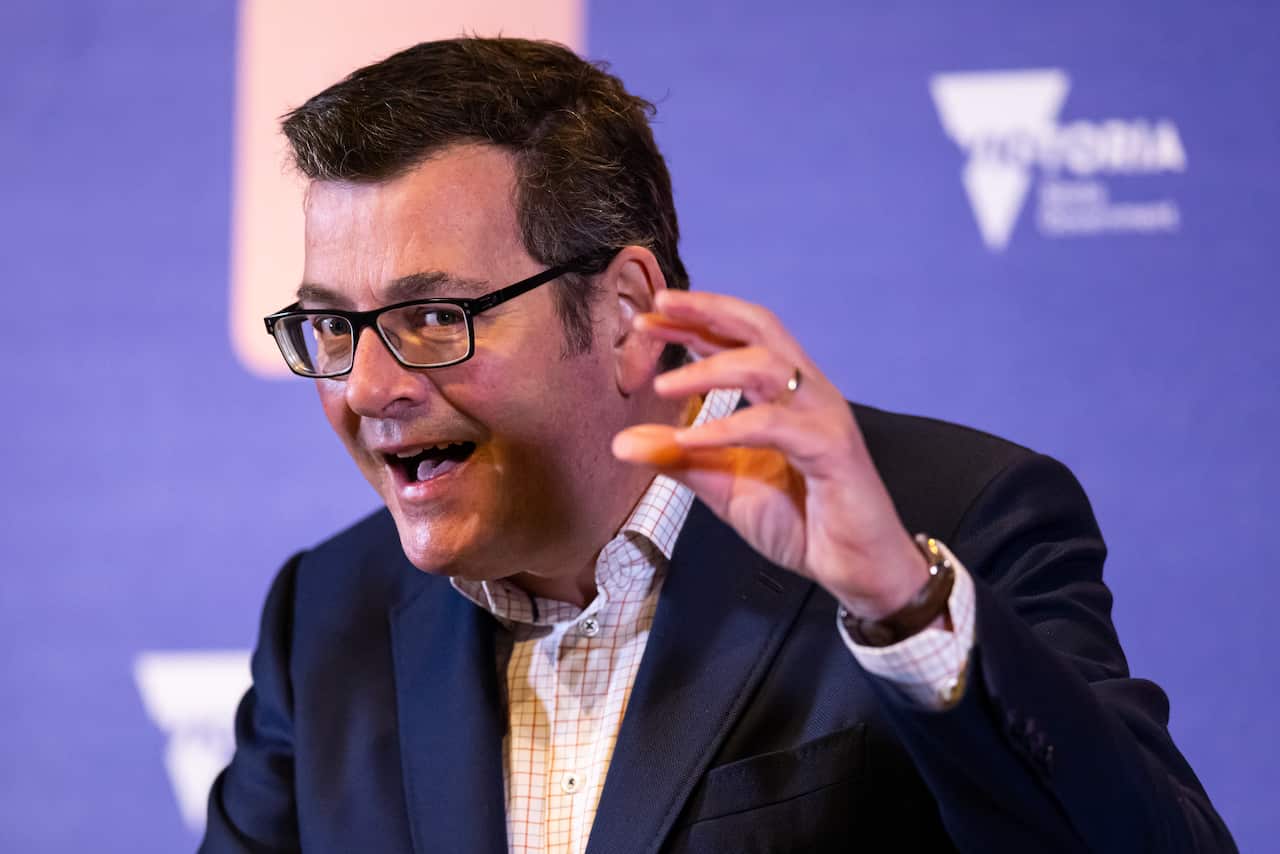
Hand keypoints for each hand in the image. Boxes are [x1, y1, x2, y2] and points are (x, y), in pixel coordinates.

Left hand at [612, 289, 928, 619]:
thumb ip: (680, 460)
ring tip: (662, 386)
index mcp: (784, 393)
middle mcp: (806, 392)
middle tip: (658, 308)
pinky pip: (773, 425)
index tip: (647, 318)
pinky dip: (727, 428)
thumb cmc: (802, 521)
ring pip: (766, 365)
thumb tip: (622, 443)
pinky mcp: (832, 448)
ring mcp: (822, 415)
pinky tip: (691, 439)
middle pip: (759, 327)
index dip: (694, 321)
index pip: (737, 338)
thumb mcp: (725, 486)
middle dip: (706, 311)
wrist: (857, 567)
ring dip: (709, 369)